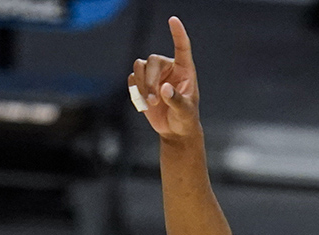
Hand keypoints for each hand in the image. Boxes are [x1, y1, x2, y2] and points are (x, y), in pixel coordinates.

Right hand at [129, 17, 200, 140]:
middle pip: (151, 60)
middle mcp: (169, 68)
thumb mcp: (185, 112)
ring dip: (143, 86)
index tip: (173, 20)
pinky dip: (136, 91)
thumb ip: (176, 100)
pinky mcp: (142, 83)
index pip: (182, 47)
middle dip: (150, 80)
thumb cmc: (185, 119)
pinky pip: (132, 78)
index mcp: (185, 70)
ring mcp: (154, 74)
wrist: (175, 129)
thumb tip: (165, 88)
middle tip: (155, 101)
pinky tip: (145, 104)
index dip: (177, 33)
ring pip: (139, 66)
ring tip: (151, 103)